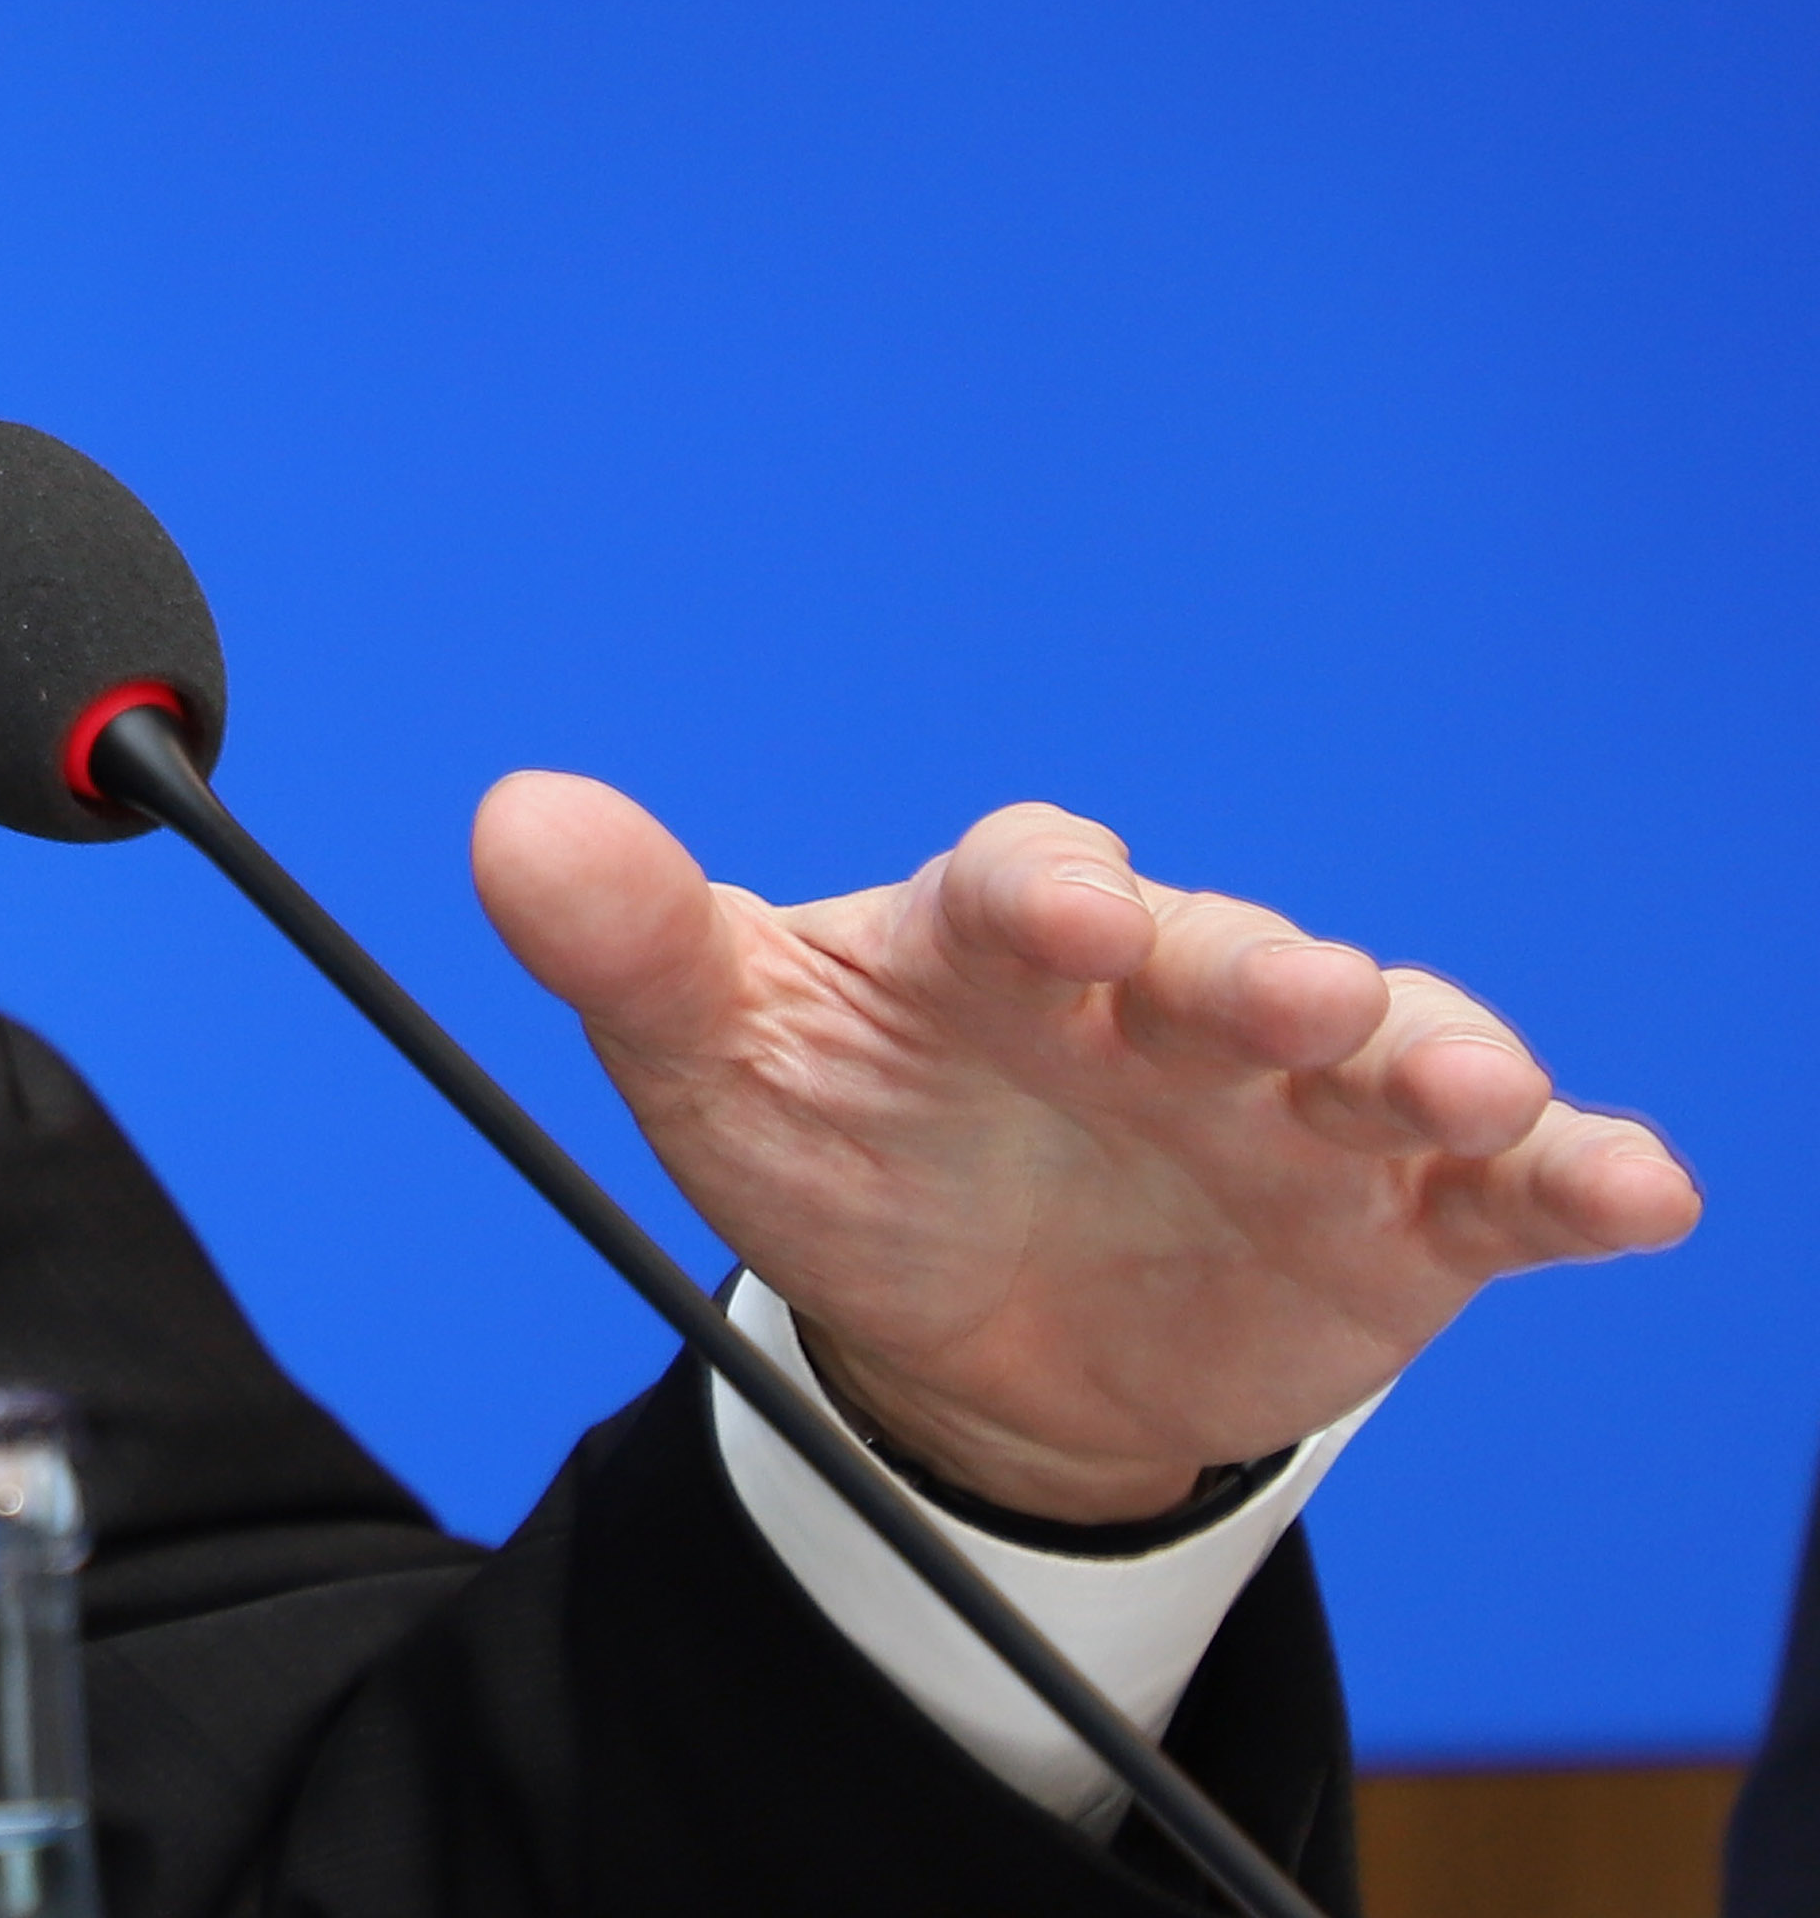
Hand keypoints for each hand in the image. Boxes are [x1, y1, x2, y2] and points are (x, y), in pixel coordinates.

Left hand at [474, 777, 1699, 1524]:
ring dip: (1438, 1056)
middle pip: (1230, 959)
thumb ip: (631, 941)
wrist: (951, 1329)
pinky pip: (1503, 1189)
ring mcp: (1293, 1104)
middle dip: (1265, 973)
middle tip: (1296, 998)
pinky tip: (1634, 1183)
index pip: (1030, 881)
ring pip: (1388, 1055)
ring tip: (1464, 1088)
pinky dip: (1578, 1173)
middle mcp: (1165, 997)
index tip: (1064, 912)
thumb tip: (514, 819)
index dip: (1052, 887)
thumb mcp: (719, 1057)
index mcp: (998, 938)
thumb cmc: (844, 1149)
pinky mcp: (1397, 1220)